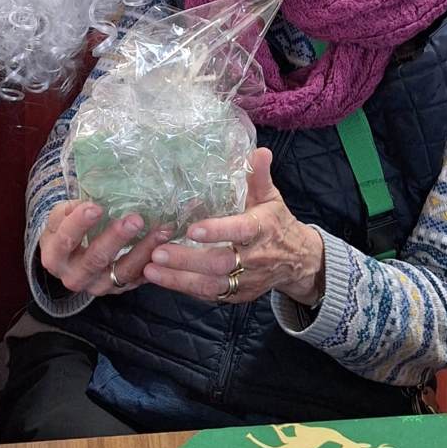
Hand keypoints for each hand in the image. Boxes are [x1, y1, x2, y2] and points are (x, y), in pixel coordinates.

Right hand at [39, 199, 172, 295]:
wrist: (68, 259)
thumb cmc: (65, 229)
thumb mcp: (61, 217)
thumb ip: (72, 208)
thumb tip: (95, 195)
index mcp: (55, 256)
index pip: (66, 240)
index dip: (80, 224)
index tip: (96, 207)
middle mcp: (74, 276)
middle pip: (96, 259)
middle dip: (117, 238)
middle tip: (135, 220)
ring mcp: (98, 286)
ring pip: (122, 272)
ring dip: (144, 250)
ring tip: (162, 230)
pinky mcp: (118, 289)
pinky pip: (138, 278)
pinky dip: (153, 263)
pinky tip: (166, 247)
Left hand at [143, 148, 324, 306]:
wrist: (297, 261)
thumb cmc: (276, 222)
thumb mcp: (271, 197)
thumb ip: (259, 176)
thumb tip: (259, 151)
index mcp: (261, 229)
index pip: (239, 231)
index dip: (217, 232)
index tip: (191, 229)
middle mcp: (254, 258)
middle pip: (219, 263)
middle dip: (187, 260)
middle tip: (157, 252)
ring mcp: (245, 280)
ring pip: (212, 285)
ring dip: (179, 280)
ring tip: (149, 270)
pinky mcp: (237, 295)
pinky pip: (210, 295)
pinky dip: (186, 289)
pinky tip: (163, 279)